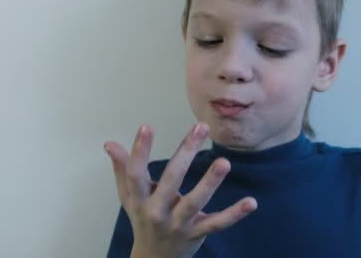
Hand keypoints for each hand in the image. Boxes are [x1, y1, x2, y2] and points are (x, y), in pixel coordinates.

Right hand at [104, 123, 257, 257]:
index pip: (136, 173)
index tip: (146, 127)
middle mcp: (157, 211)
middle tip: (201, 126)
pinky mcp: (197, 234)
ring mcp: (178, 224)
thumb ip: (122, 169)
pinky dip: (234, 215)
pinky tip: (251, 202)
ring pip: (195, 202)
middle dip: (186, 152)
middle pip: (171, 180)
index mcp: (139, 199)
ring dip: (210, 183)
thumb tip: (109, 143)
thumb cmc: (142, 218)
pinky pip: (217, 224)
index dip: (139, 150)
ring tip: (224, 162)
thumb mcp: (129, 196)